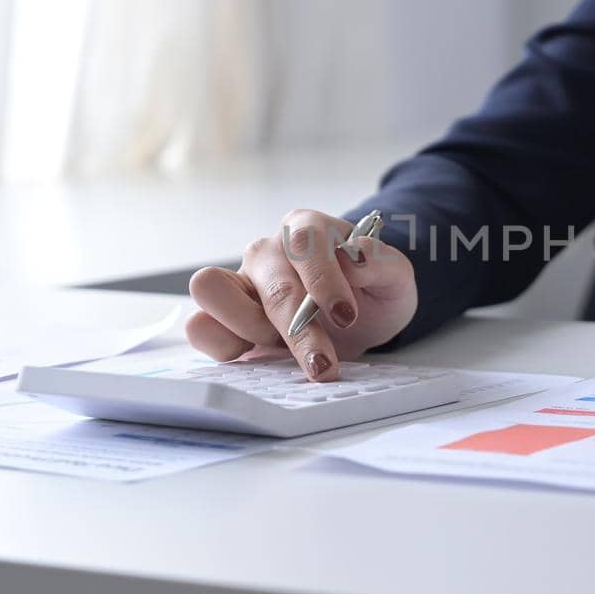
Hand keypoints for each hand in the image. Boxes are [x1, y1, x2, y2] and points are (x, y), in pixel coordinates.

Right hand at [185, 209, 417, 380]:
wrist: (359, 317)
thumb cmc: (372, 292)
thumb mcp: (395, 278)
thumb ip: (383, 263)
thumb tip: (357, 255)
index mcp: (307, 229)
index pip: (305, 240)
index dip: (323, 279)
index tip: (346, 315)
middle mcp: (267, 252)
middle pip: (270, 282)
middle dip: (298, 329)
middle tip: (324, 364)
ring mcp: (240, 284)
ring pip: (211, 290)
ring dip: (249, 328)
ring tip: (283, 350)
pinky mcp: (224, 319)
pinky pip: (199, 325)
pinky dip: (222, 345)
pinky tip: (260, 357)